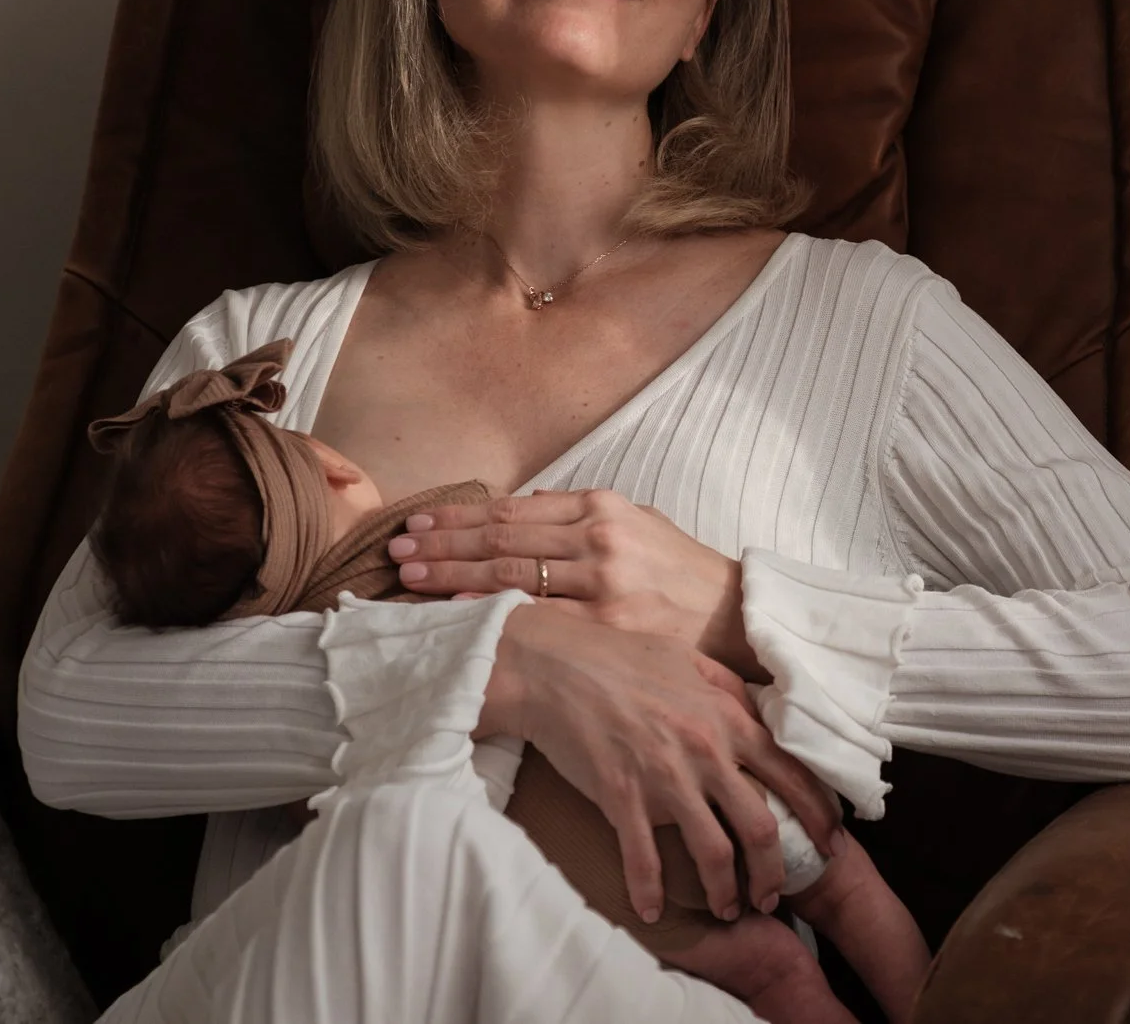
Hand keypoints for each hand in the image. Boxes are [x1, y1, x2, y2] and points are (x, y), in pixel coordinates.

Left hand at [391, 488, 759, 673]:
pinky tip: (459, 612)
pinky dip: (494, 612)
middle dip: (442, 543)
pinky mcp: (608, 625)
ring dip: (453, 575)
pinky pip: (539, 616)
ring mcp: (602, 582)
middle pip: (501, 537)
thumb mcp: (638, 522)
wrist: (732, 614)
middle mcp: (598, 537)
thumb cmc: (680, 570)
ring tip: (412, 578)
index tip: (419, 521)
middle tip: (397, 549)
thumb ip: (582, 514)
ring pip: (511, 573)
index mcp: (601, 506)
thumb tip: (528, 505)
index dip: (459, 515)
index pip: (512, 509)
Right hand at [478, 602, 839, 922]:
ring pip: (714, 852)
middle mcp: (706, 752)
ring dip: (725, 890)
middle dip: (774, 871)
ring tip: (728, 909)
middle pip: (761, 826)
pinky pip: (644, 859)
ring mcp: (665, 778)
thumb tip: (760, 712)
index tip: (830, 842)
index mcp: (727, 718)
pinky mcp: (622, 798)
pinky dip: (650, 891)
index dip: (818, 814)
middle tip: (773, 895)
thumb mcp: (690, 659)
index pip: (791, 773)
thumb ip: (730, 690)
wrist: (555, 667)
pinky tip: (653, 910)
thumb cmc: (621, 658)